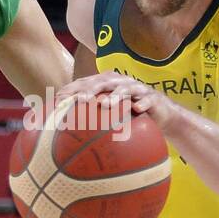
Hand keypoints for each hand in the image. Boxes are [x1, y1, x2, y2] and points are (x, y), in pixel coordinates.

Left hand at [55, 71, 177, 131]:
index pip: (85, 83)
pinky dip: (142, 104)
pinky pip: (147, 100)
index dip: (72, 89)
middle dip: (90, 89)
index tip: (58, 100)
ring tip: (105, 105)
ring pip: (124, 89)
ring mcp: (136, 89)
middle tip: (79, 100)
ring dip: (114, 96)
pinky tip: (137, 109)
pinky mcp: (151, 98)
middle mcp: (119, 82)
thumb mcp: (108, 115)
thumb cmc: (128, 115)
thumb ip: (89, 118)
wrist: (160, 114)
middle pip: (102, 82)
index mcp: (105, 84)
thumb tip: (62, 134)